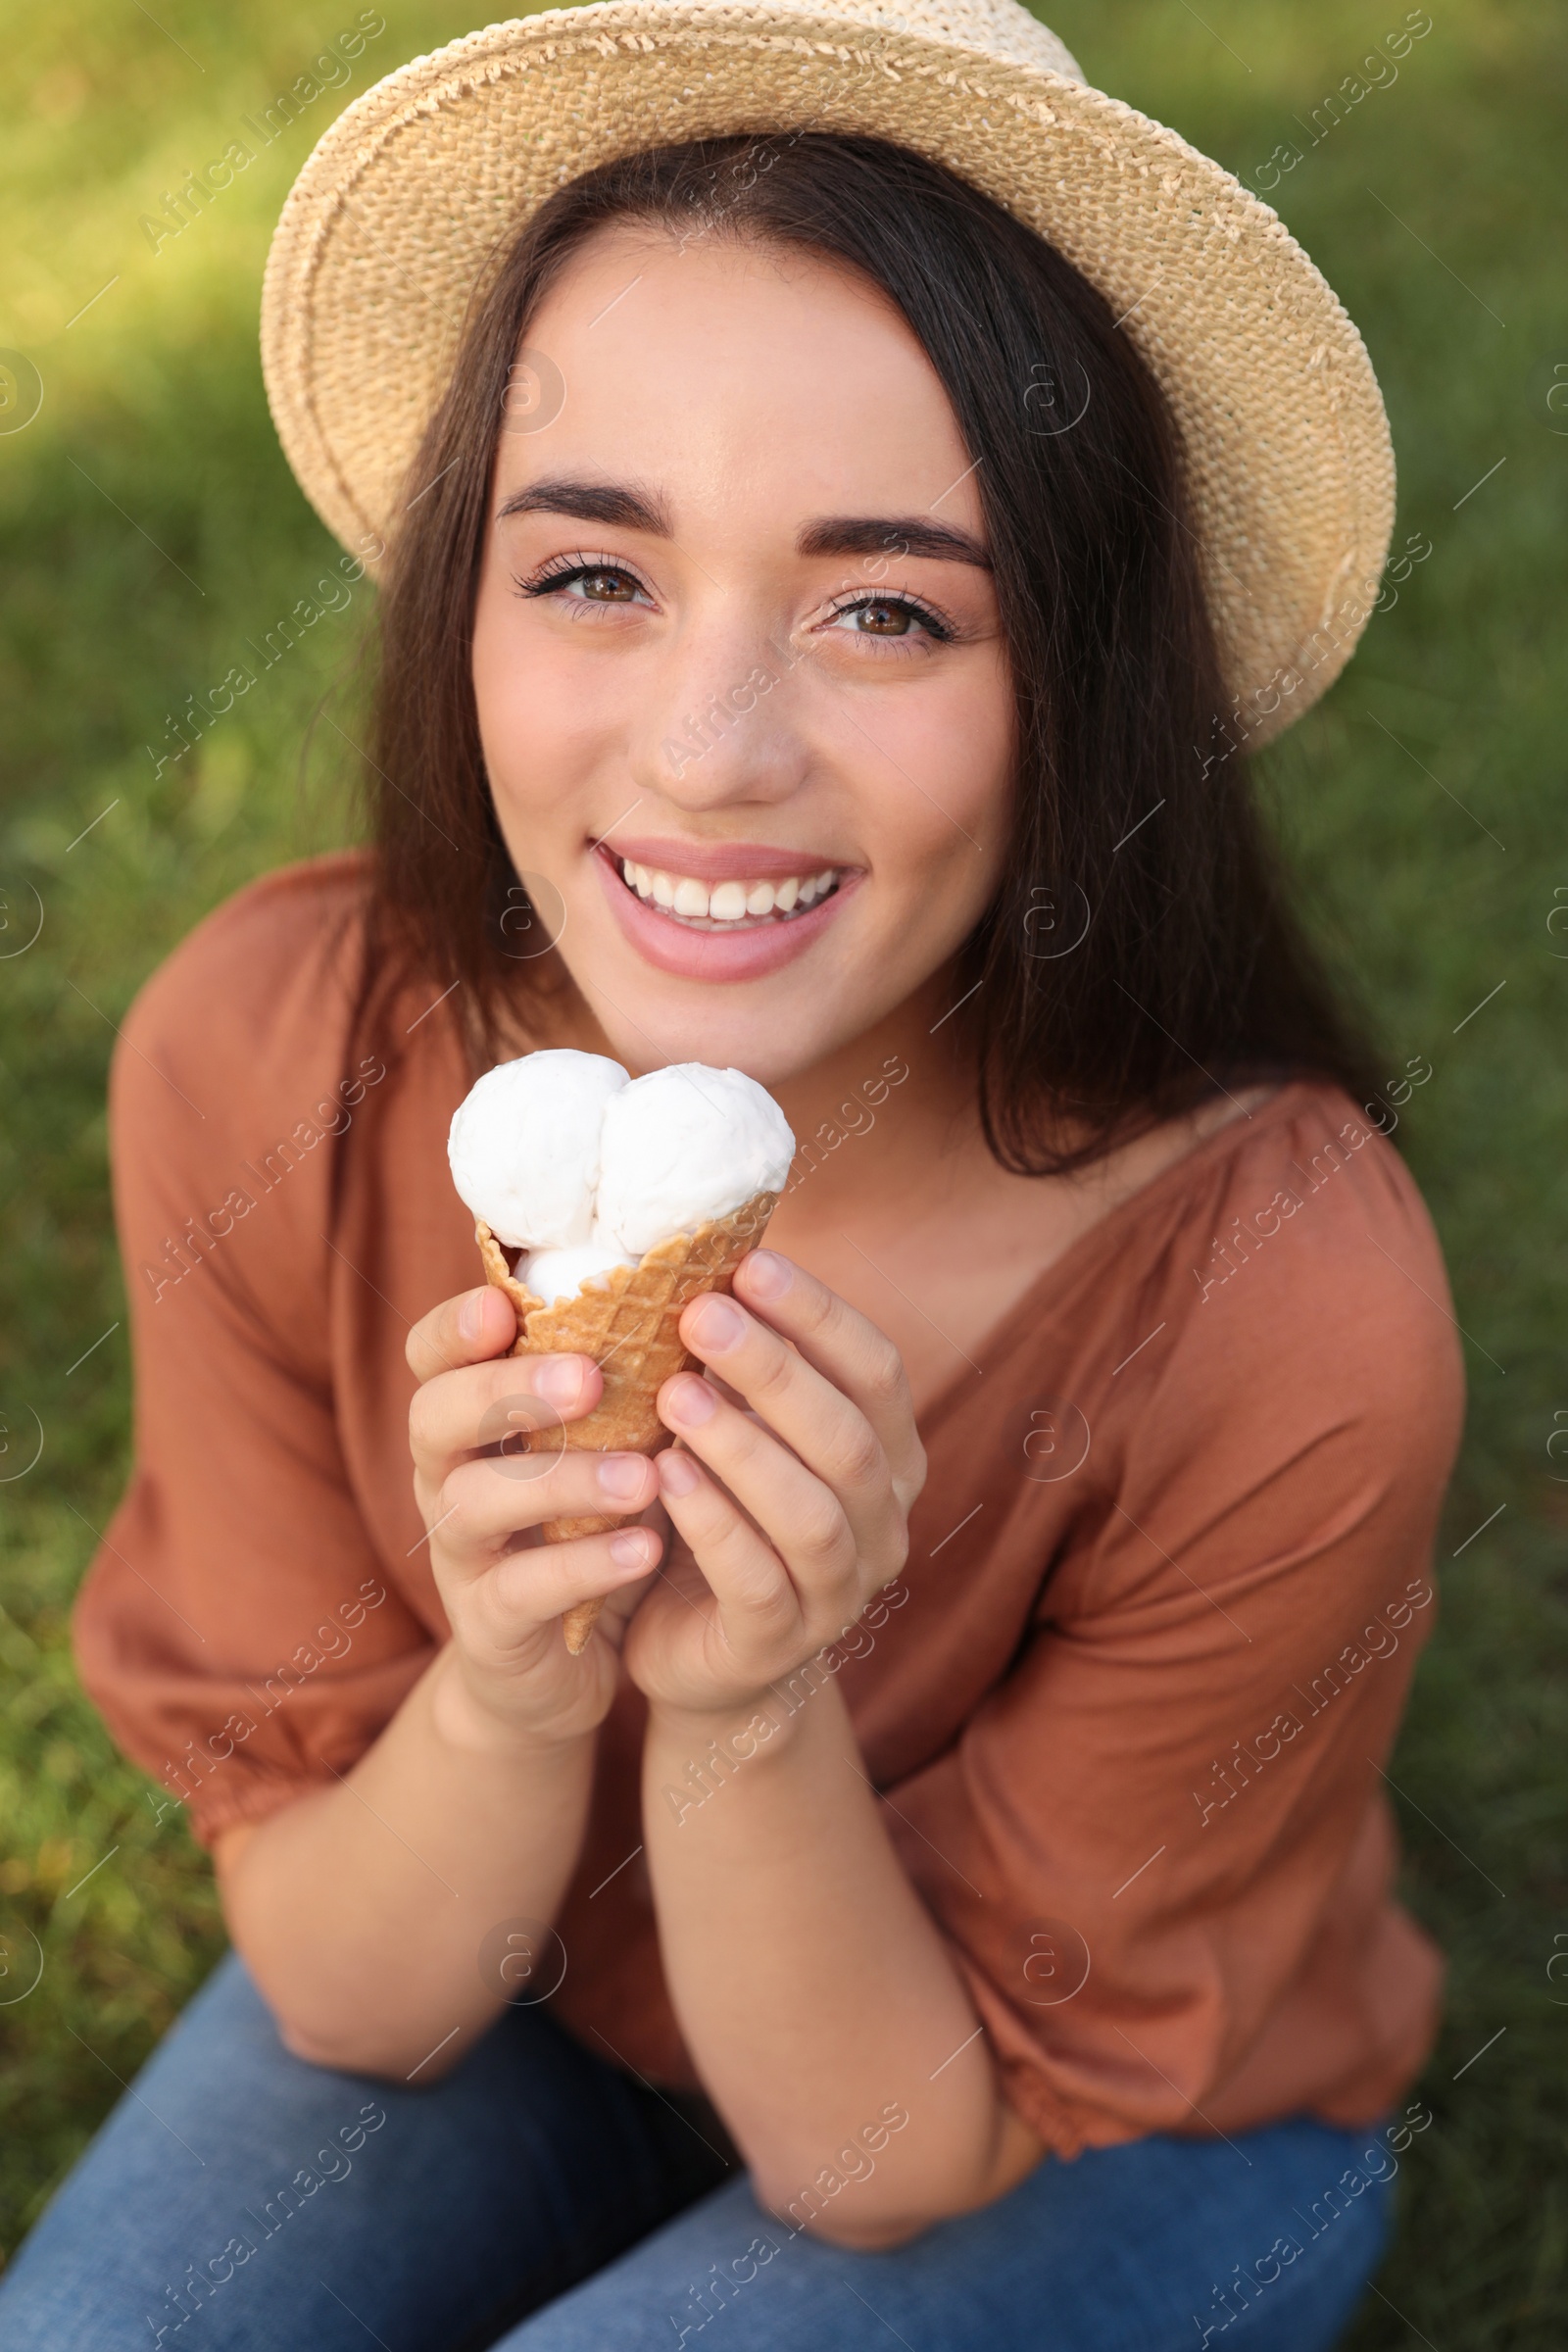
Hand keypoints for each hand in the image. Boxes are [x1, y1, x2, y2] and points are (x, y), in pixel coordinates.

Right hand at [405, 1285, 664, 1744]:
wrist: (559, 1664)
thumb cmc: (587, 1519)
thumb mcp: (593, 1442)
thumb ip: (613, 1373)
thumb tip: (699, 1279)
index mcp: (468, 1417)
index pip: (431, 1355)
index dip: (453, 1327)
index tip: (501, 1306)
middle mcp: (444, 1475)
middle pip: (435, 1416)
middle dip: (507, 1391)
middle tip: (587, 1378)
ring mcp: (460, 1552)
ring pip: (477, 1503)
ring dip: (561, 1481)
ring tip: (644, 1475)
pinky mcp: (490, 1624)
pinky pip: (521, 1590)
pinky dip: (584, 1566)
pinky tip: (645, 1548)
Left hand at [622, 1250, 925, 1721]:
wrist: (696, 1651)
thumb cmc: (718, 1511)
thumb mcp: (741, 1429)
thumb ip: (740, 1362)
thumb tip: (701, 1247)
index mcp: (888, 1455)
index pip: (877, 1371)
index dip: (820, 1315)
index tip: (749, 1262)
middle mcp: (882, 1523)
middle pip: (849, 1438)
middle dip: (775, 1369)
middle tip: (698, 1314)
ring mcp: (839, 1591)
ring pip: (813, 1514)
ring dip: (743, 1446)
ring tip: (673, 1393)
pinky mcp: (778, 1644)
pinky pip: (758, 1581)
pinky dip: (713, 1522)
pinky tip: (662, 1474)